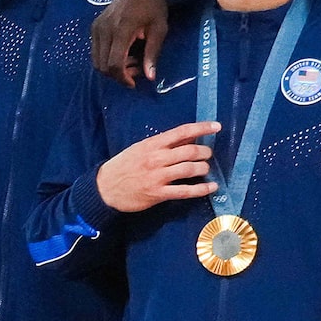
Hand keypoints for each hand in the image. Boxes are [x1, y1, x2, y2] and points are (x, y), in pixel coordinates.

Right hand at [92, 0, 172, 84]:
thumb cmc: (154, 6)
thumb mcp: (159, 29)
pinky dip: (106, 58)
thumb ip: (152, 54)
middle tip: (135, 70)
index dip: (122, 78)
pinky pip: (96, 51)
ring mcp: (97, 27)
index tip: (133, 83)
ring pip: (96, 60)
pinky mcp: (95, 26)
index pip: (114, 64)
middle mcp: (104, 29)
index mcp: (121, 29)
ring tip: (130, 61)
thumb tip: (150, 77)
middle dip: (118, 74)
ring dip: (111, 68)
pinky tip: (122, 53)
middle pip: (102, 65)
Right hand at [95, 120, 219, 212]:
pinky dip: (201, 189)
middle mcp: (156, 159)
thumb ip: (163, 144)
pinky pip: (184, 191)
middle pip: (190, 151)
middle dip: (204, 152)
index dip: (201, 128)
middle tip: (208, 155)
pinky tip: (211, 187)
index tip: (216, 126)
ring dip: (203, 169)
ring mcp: (158, 177)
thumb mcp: (140, 149)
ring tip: (205, 170)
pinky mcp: (158, 193)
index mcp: (152, 144)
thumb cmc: (123, 166)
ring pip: (189, 169)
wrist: (104, 188)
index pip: (182, 132)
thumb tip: (187, 139)